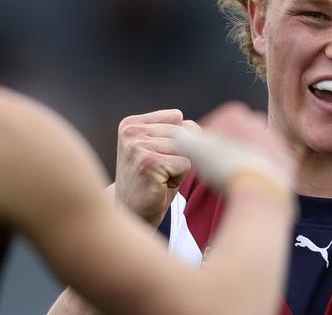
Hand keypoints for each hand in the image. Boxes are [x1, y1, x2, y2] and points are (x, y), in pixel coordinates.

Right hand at [115, 109, 193, 226]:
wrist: (133, 213)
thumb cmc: (152, 180)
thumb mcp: (159, 148)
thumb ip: (177, 130)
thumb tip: (199, 131)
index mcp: (131, 124)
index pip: (176, 117)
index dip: (178, 140)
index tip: (157, 157)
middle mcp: (131, 132)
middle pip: (183, 132)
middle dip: (180, 154)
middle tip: (158, 172)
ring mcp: (137, 147)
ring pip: (186, 148)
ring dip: (179, 166)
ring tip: (159, 178)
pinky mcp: (148, 164)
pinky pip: (185, 164)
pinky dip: (179, 178)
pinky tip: (159, 186)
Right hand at [192, 102, 296, 190]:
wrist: (260, 189)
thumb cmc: (224, 167)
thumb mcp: (193, 150)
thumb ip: (184, 140)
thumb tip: (182, 138)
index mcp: (236, 115)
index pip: (216, 122)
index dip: (206, 138)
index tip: (200, 153)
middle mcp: (259, 123)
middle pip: (237, 134)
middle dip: (226, 145)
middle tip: (215, 165)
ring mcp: (275, 141)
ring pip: (255, 148)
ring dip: (243, 158)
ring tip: (232, 178)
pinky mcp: (286, 161)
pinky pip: (270, 164)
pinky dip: (260, 171)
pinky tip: (250, 184)